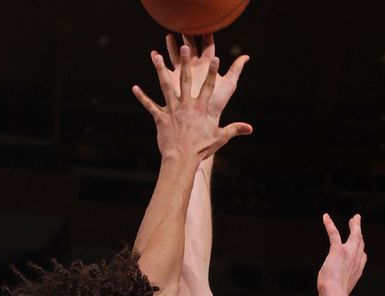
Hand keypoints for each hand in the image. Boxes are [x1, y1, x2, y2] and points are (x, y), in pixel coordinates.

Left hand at [132, 44, 251, 161]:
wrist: (182, 159)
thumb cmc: (201, 149)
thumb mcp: (220, 138)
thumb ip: (235, 129)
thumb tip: (250, 128)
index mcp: (201, 109)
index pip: (209, 87)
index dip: (213, 72)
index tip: (216, 58)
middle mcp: (186, 105)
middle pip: (185, 79)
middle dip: (185, 62)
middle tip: (184, 47)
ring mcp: (172, 110)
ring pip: (165, 86)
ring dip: (160, 70)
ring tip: (155, 56)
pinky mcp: (160, 118)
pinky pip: (150, 105)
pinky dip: (142, 97)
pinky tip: (134, 88)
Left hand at [317, 214, 366, 295]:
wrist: (334, 294)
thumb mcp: (340, 293)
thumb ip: (340, 289)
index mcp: (357, 271)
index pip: (362, 258)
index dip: (361, 251)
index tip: (361, 249)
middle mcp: (356, 261)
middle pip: (361, 243)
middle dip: (359, 233)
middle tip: (357, 224)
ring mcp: (349, 254)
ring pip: (355, 235)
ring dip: (355, 225)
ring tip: (354, 218)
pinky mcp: (338, 250)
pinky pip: (334, 234)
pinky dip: (330, 225)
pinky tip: (326, 217)